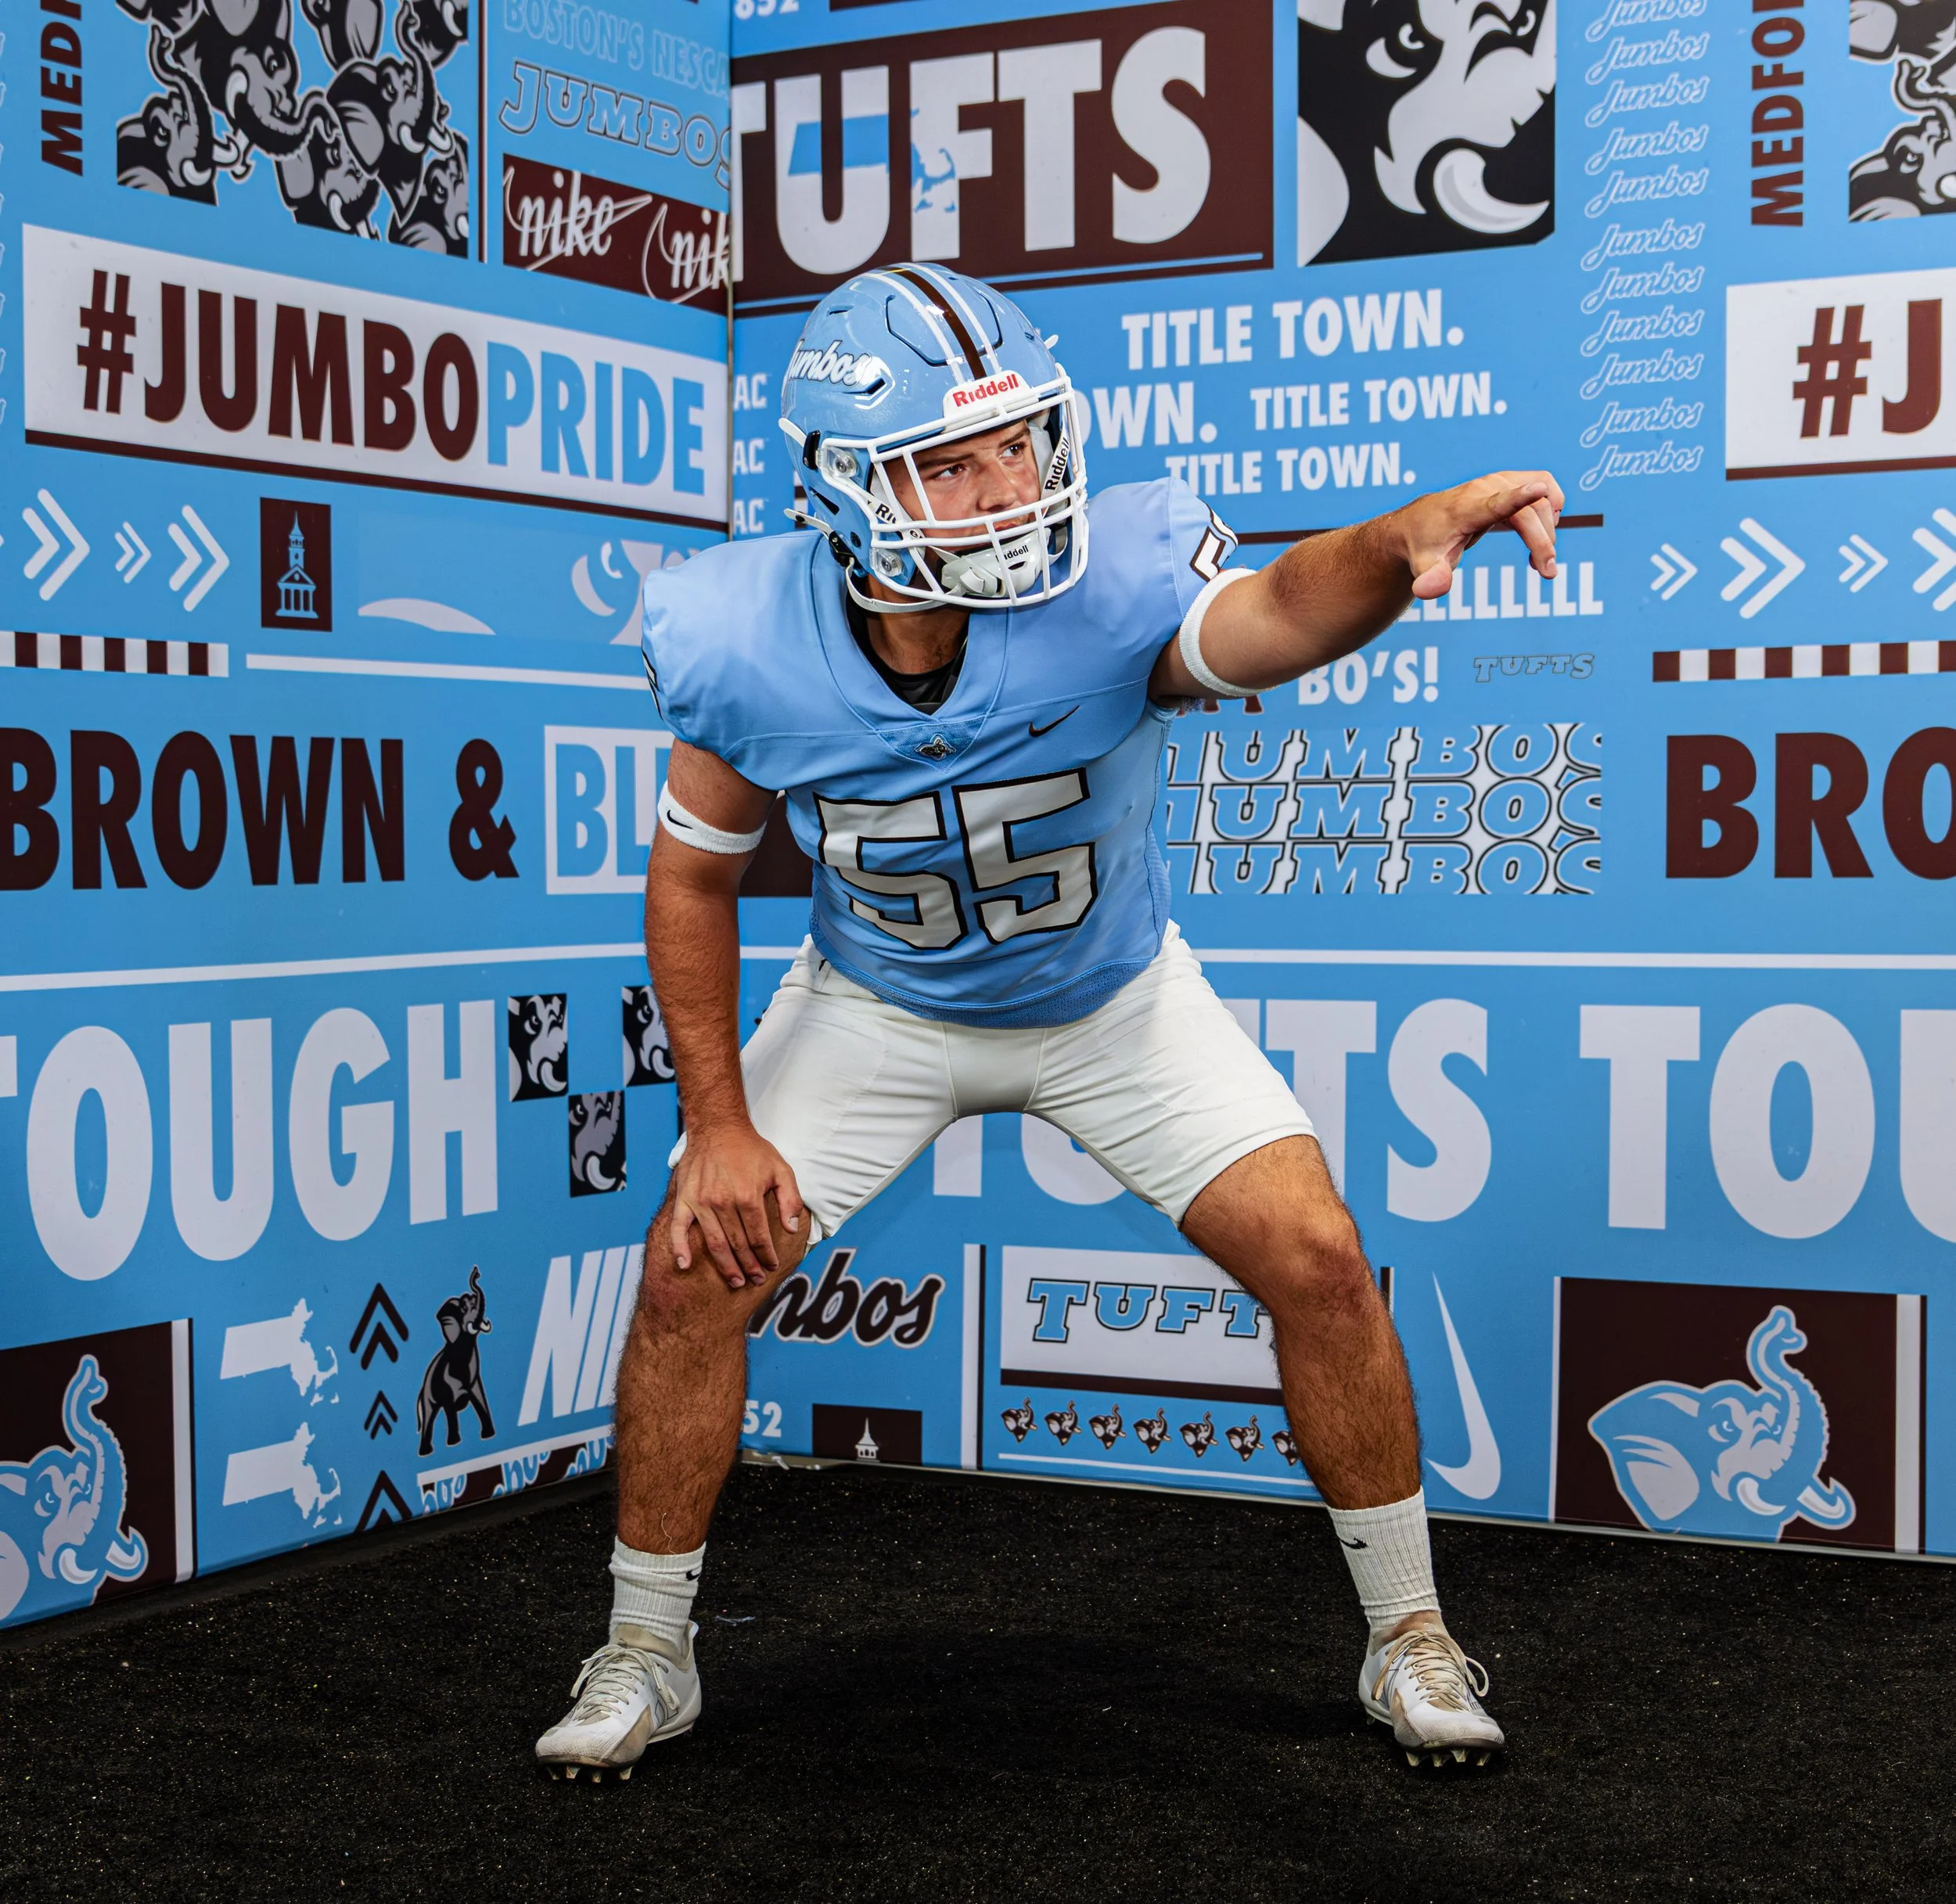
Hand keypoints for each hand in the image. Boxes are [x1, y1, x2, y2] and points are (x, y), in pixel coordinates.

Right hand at [668, 1121, 805, 1291]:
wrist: (718, 1128)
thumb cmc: (751, 1149)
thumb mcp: (781, 1168)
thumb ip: (790, 1199)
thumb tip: (792, 1229)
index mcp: (748, 1196)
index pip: (759, 1237)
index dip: (766, 1255)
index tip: (771, 1266)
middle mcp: (724, 1202)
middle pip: (738, 1244)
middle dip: (749, 1266)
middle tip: (756, 1280)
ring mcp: (701, 1202)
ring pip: (714, 1243)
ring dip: (725, 1266)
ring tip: (736, 1281)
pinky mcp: (684, 1199)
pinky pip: (678, 1228)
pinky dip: (679, 1248)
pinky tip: (684, 1265)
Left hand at [1399, 470, 1563, 600]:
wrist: (1419, 524)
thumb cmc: (1425, 547)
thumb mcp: (1424, 567)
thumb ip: (1431, 578)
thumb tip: (1427, 591)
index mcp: (1464, 509)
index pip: (1494, 502)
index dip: (1518, 497)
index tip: (1539, 490)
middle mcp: (1484, 489)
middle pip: (1528, 511)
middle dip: (1543, 543)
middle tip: (1548, 573)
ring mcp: (1499, 481)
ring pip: (1541, 498)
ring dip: (1550, 528)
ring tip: (1539, 560)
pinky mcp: (1508, 481)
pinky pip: (1543, 484)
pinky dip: (1551, 509)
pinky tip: (1540, 534)